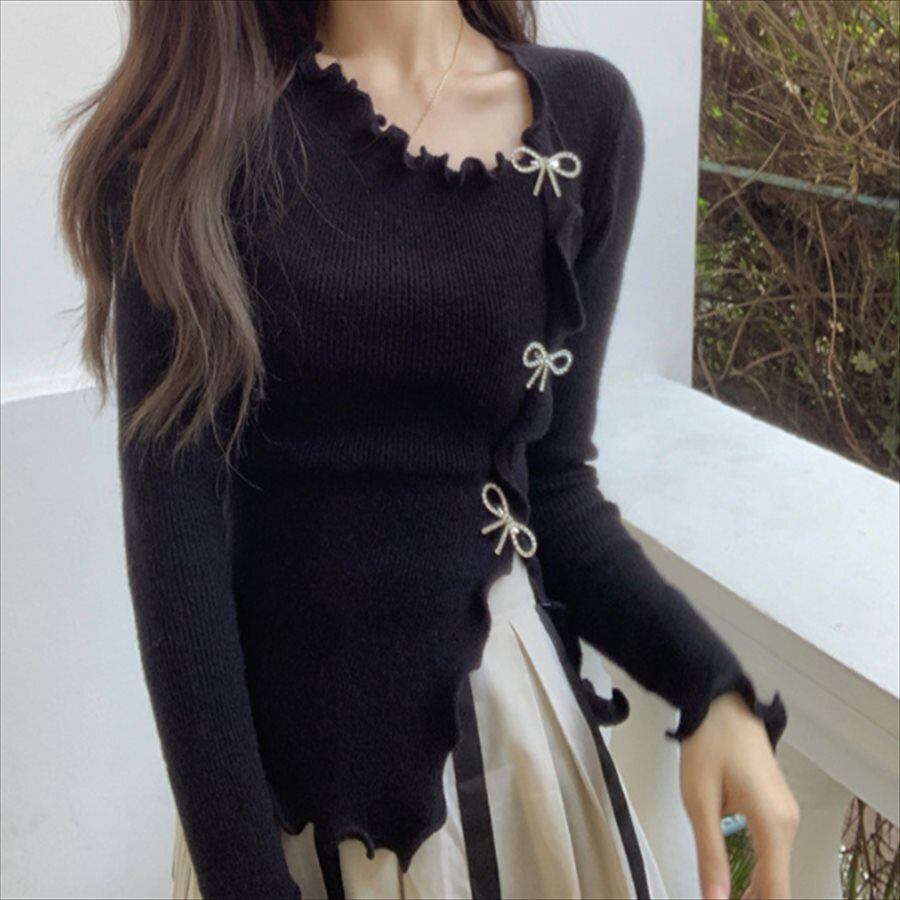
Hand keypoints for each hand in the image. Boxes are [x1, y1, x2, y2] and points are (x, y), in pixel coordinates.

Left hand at [679, 690, 799, 898]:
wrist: (721, 703)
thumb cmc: (709, 745)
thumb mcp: (699, 801)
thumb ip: (710, 855)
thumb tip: (715, 899)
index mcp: (773, 824)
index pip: (776, 890)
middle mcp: (787, 822)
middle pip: (777, 882)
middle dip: (753, 899)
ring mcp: (785, 812)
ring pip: (775, 867)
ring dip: (755, 889)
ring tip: (726, 897)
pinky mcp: (776, 805)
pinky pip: (772, 849)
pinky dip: (757, 869)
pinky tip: (737, 881)